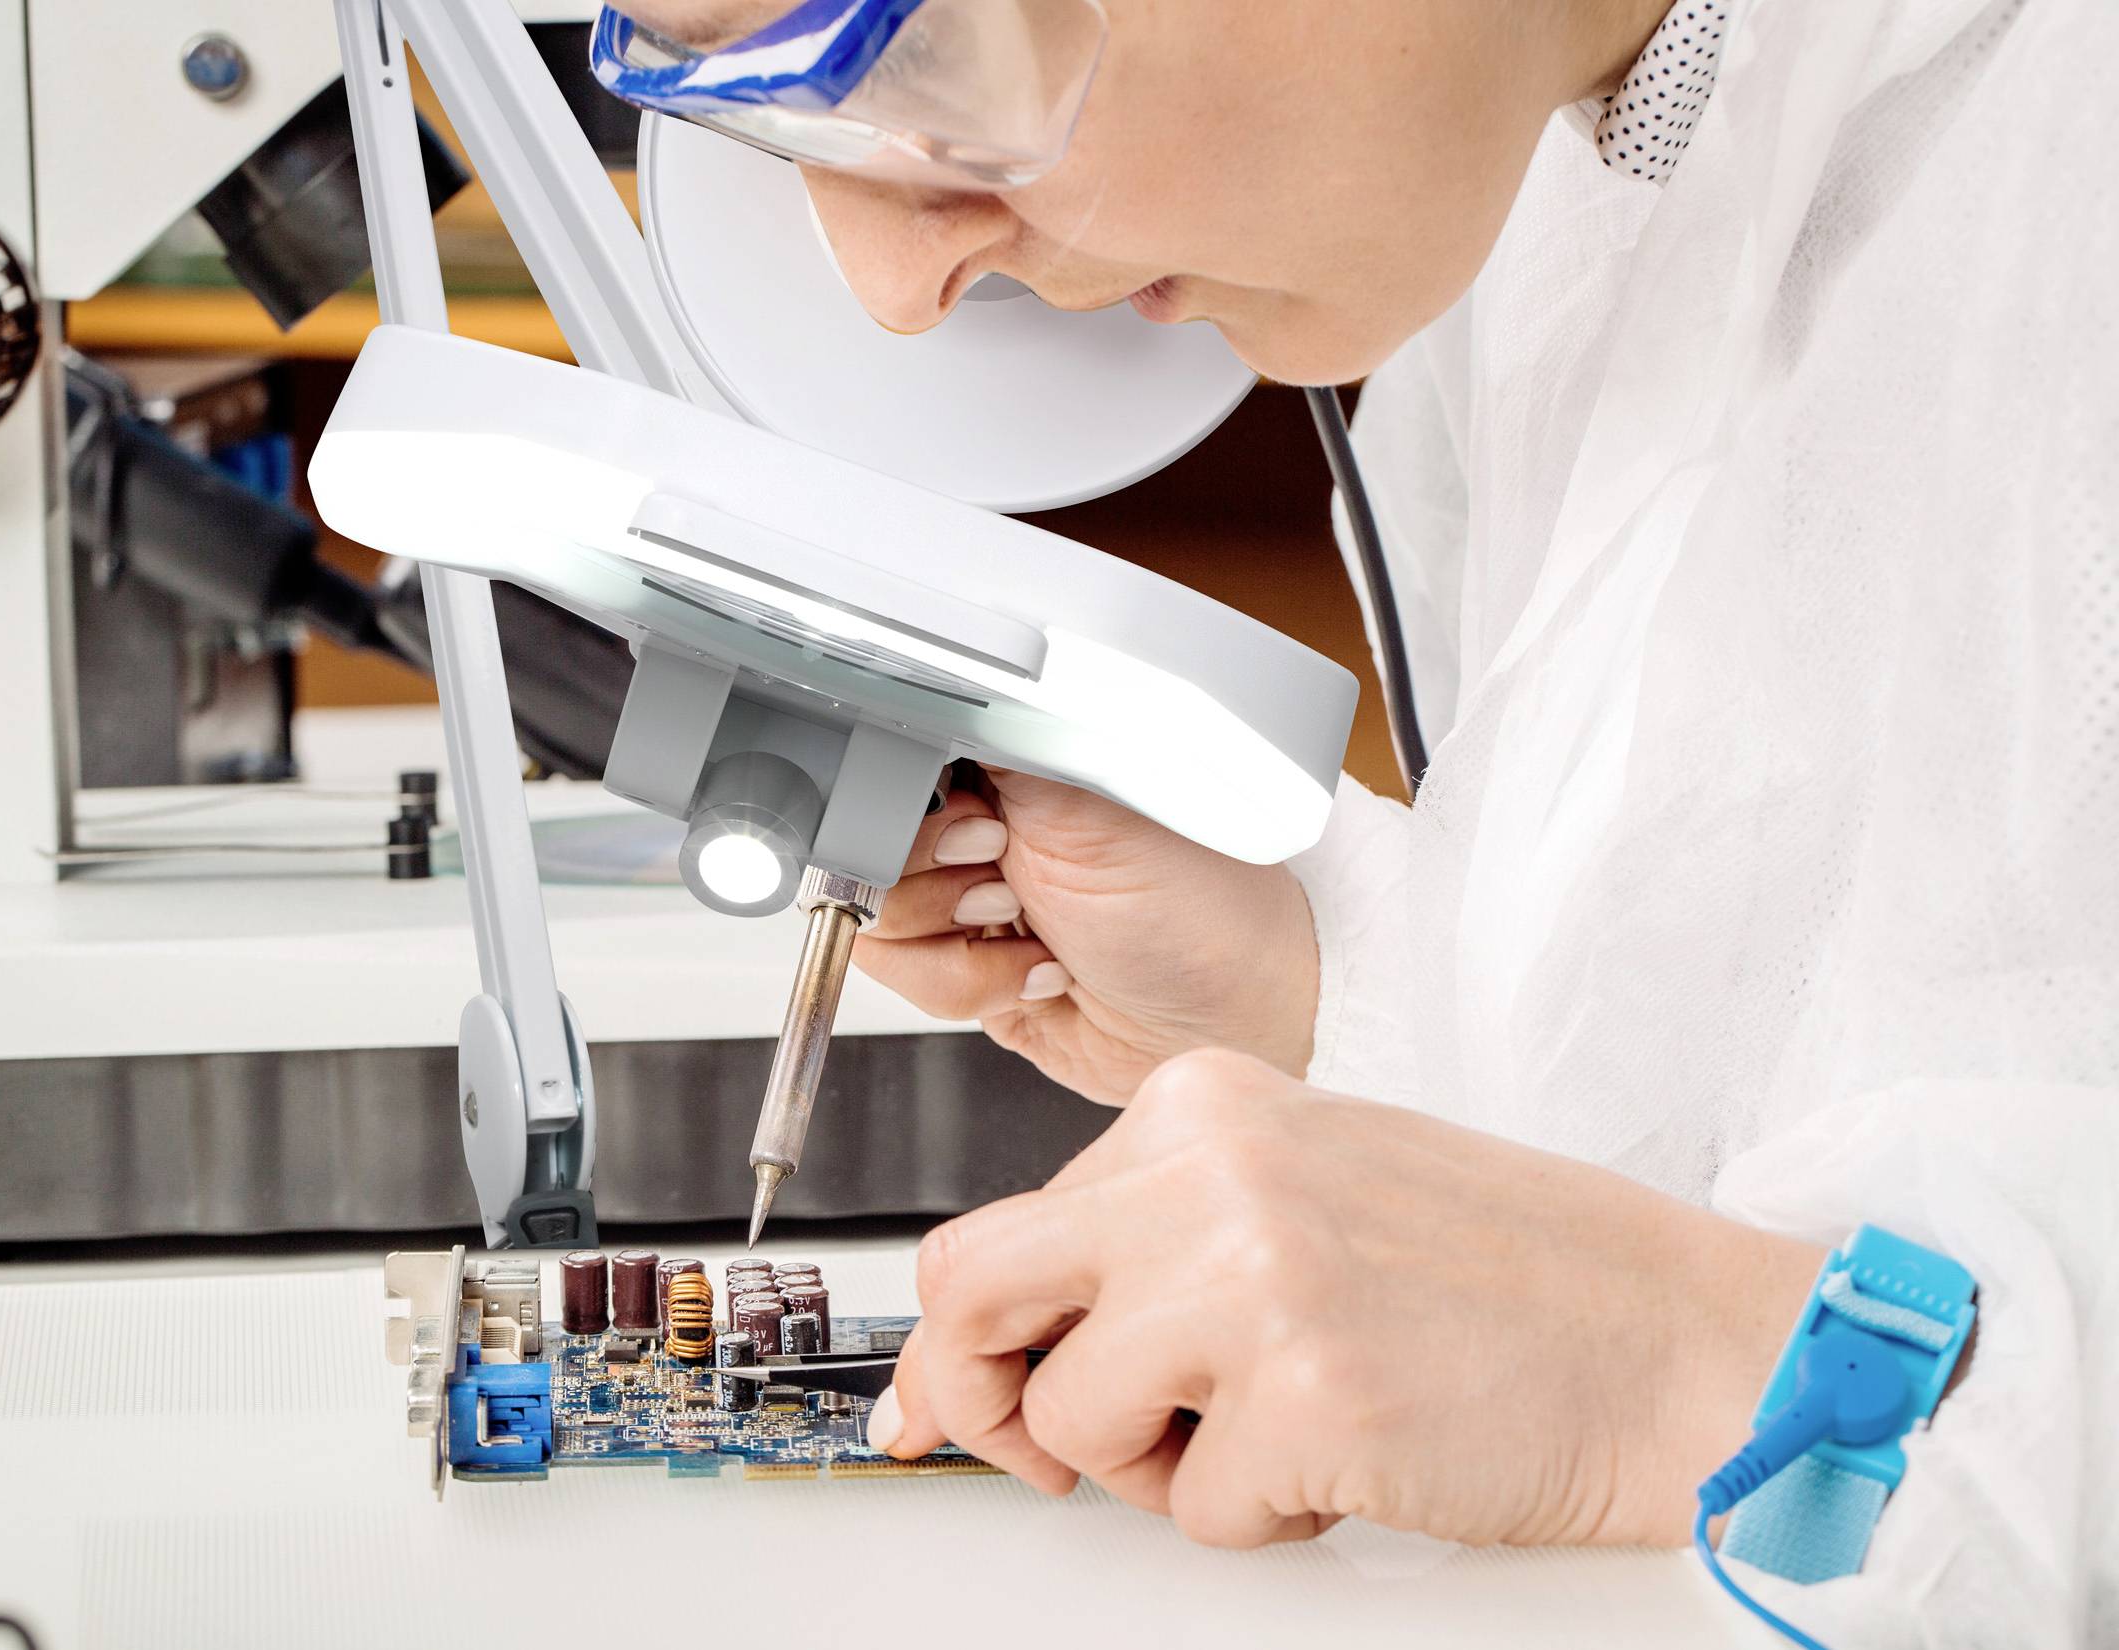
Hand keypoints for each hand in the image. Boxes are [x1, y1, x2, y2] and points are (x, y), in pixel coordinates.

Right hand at [855, 771, 1318, 1104]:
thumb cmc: (1205, 898)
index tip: (968, 822)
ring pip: (875, 913)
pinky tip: (1038, 973)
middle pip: (863, 836)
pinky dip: (966, 984)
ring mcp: (968, 898)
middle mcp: (981, 820)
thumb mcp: (1091, 796)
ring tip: (1027, 927)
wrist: (1239, 1015)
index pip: (894, 751)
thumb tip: (919, 690)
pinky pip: (905, 976)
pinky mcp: (966, 969)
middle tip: (1003, 876)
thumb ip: (994, 738)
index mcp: (1008, 755)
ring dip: (951, 936)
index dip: (904, 794)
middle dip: (926, 873)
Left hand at [869, 1049, 1822, 1547]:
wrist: (1683, 1338)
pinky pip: (1191, 1511)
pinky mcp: (1304, 1396)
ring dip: (1155, 1468)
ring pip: (1069, 1421)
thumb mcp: (1303, 1198)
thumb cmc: (1512, 1276)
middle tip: (1044, 1451)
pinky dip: (1262, 1519)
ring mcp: (1250, 1278)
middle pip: (969, 1289)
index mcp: (1202, 1103)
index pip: (1005, 1223)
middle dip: (977, 1393)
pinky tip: (1352, 1461)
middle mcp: (1209, 1169)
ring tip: (1275, 1435)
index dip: (974, 1338)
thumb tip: (979, 1346)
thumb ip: (1150, 1243)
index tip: (947, 1399)